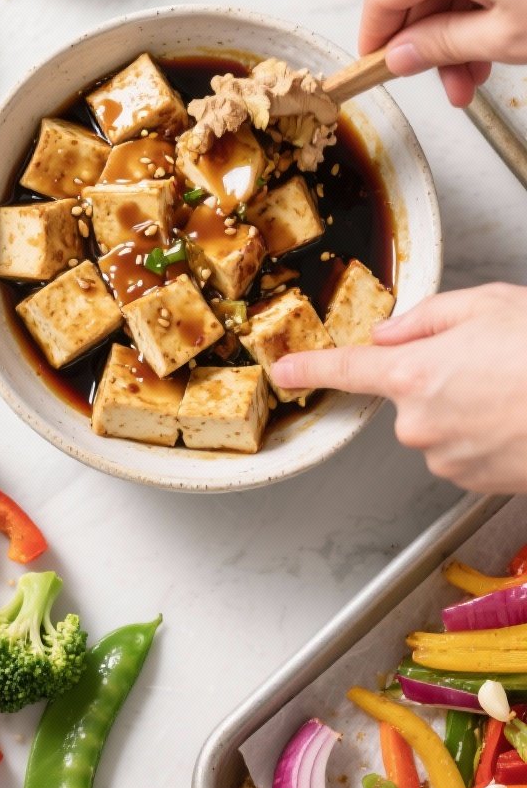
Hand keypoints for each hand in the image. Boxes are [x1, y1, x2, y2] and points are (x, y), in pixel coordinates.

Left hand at [270, 283, 526, 492]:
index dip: (309, 369)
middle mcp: (420, 423)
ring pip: (439, 425)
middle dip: (438, 378)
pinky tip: (517, 416)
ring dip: (466, 408)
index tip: (283, 372)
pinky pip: (465, 451)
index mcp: (413, 374)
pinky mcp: (474, 482)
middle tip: (491, 362)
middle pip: (408, 397)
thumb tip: (392, 334)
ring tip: (513, 389)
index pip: (345, 371)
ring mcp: (447, 458)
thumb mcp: (486, 305)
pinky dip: (485, 435)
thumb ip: (427, 317)